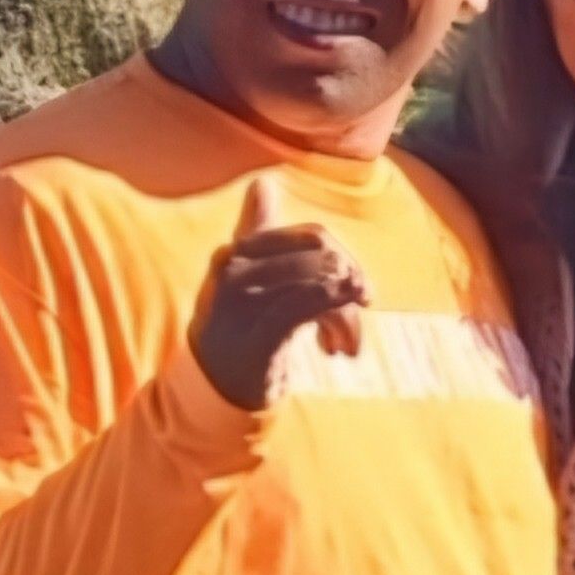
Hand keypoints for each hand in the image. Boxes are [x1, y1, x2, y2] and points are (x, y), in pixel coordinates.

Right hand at [190, 177, 368, 410]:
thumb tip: (262, 183)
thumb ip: (260, 232)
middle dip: (351, 284)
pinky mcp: (254, 335)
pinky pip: (310, 306)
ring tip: (346, 345)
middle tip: (360, 315)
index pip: (312, 237)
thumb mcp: (250, 278)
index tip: (358, 286)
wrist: (213, 391)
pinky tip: (340, 347)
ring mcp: (241, 302)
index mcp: (238, 250)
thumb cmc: (241, 328)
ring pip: (322, 282)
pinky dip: (338, 320)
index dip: (344, 258)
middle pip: (323, 257)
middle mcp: (233, 268)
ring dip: (347, 316)